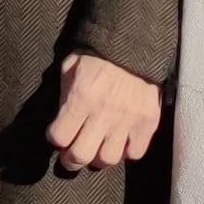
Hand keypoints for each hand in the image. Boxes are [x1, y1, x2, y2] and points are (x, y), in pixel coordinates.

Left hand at [45, 53, 164, 175]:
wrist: (135, 43)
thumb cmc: (97, 56)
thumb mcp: (71, 67)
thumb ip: (64, 95)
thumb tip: (60, 122)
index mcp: (80, 97)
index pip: (58, 137)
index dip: (55, 139)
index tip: (58, 136)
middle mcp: (103, 112)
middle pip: (81, 155)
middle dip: (71, 159)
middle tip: (71, 155)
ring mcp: (128, 119)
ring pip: (108, 159)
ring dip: (98, 158)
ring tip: (97, 149)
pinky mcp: (148, 122)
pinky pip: (135, 153)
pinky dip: (126, 152)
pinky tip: (120, 142)